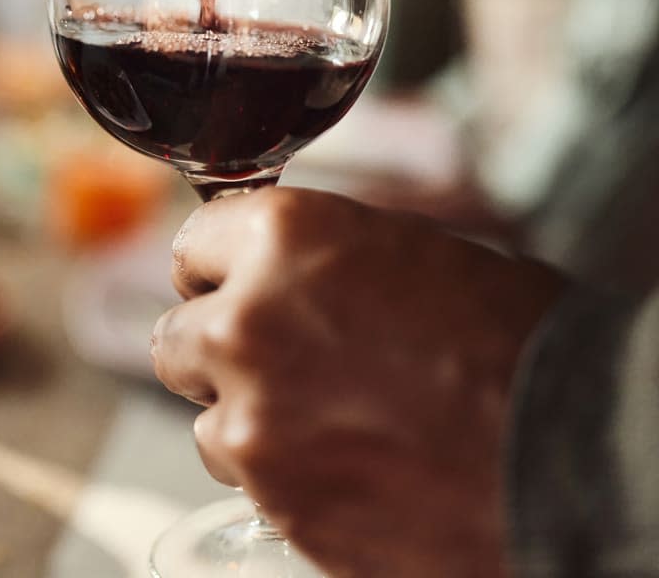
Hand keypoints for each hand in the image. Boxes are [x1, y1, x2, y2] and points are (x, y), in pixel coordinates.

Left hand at [151, 187, 564, 577]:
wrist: (566, 444)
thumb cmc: (506, 333)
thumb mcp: (404, 249)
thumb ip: (315, 254)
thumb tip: (274, 268)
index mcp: (284, 239)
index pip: (194, 242)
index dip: (219, 262)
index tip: (231, 278)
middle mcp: (247, 324)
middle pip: (176, 332)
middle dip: (219, 339)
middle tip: (275, 350)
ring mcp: (254, 422)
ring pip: (207, 412)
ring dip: (249, 409)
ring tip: (329, 412)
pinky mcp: (275, 502)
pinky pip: (246, 474)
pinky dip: (281, 467)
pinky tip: (348, 456)